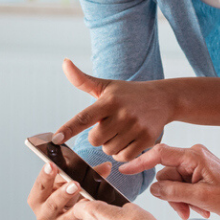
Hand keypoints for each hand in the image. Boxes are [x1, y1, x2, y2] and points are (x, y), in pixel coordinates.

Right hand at [27, 161, 111, 219]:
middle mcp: (44, 215)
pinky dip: (89, 217)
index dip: (45, 176)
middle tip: (75, 184)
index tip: (52, 165)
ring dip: (78, 209)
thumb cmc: (62, 192)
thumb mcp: (64, 180)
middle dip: (63, 194)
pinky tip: (97, 211)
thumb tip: (106, 166)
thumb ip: (80, 170)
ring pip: (68, 219)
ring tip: (89, 200)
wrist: (64, 212)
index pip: (40, 187)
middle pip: (52, 205)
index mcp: (37, 199)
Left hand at [54, 60, 174, 161]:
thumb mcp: (106, 85)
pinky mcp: (147, 139)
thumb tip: (65, 62)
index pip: (84, 117)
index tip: (56, 139)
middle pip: (95, 139)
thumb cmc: (128, 93)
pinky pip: (124, 157)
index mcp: (109, 100)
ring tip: (120, 131)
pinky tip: (128, 139)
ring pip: (109, 150)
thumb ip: (82, 80)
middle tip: (108, 125)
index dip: (68, 129)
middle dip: (97, 136)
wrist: (163, 98)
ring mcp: (136, 127)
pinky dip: (122, 153)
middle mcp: (122, 114)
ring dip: (110, 145)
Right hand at [120, 144, 219, 219]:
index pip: (159, 154)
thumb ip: (173, 191)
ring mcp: (196, 165)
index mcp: (194, 156)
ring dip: (181, 200)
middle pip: (166, 175)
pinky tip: (201, 208)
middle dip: (172, 196)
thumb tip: (154, 189)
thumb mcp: (200, 197)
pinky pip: (183, 185)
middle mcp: (193, 156)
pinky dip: (188, 199)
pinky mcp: (199, 173)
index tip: (124, 168)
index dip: (140, 161)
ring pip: (173, 183)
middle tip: (185, 211)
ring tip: (197, 211)